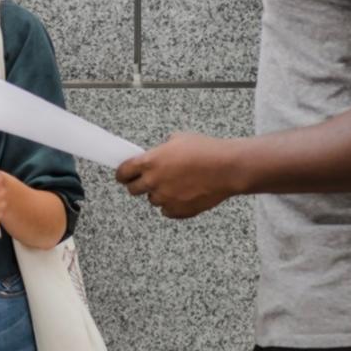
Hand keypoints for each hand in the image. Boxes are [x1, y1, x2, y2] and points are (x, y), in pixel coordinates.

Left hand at [115, 133, 244, 218]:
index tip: (124, 175)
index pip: (122, 173)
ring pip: (152, 200)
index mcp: (150, 162)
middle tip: (150, 179)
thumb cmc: (206, 151)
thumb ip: (161, 150)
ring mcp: (165, 198)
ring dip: (159, 193)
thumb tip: (156, 155)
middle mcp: (153, 182)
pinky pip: (167, 211)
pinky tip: (184, 194)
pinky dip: (172, 204)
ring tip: (176, 184)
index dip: (123, 174)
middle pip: (133, 190)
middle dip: (139, 184)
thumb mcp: (178, 139)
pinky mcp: (178, 210)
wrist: (228, 168)